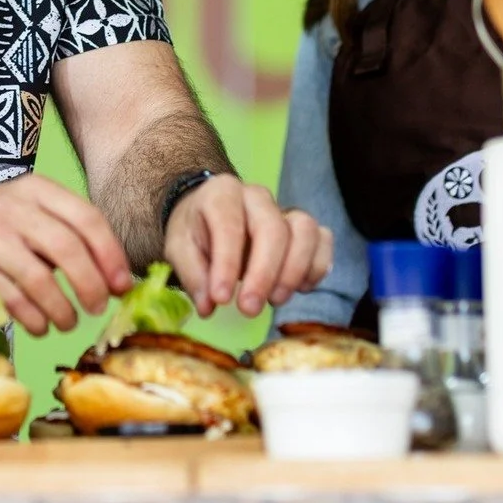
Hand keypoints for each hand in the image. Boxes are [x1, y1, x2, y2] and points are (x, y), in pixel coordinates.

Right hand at [0, 174, 133, 334]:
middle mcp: (14, 209)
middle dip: (90, 285)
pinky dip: (34, 319)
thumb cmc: (6, 225)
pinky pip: (11, 300)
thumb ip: (76, 237)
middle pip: (65, 248)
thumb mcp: (38, 212)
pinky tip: (42, 326)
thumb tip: (120, 282)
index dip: (110, 255)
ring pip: (38, 279)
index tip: (122, 286)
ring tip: (69, 322)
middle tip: (99, 308)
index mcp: (38, 190)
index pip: (86, 217)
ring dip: (62, 309)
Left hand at [164, 174, 331, 317]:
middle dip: (263, 274)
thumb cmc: (197, 232)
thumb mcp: (179, 248)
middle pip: (273, 229)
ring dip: (294, 270)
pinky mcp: (304, 227)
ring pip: (304, 230)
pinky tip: (300, 289)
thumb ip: (192, 274)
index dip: (227, 264)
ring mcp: (284, 209)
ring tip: (275, 300)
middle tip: (249, 309)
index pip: (229, 224)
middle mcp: (256, 197)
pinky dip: (316, 267)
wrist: (211, 216)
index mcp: (221, 193)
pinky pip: (323, 240)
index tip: (221, 299)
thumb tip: (208, 306)